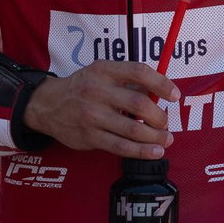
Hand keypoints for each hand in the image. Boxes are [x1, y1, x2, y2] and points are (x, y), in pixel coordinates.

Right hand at [22, 60, 175, 157]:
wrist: (48, 105)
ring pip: (133, 129)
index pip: (138, 72)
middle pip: (139, 104)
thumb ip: (127, 81)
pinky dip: (141, 151)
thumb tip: (159, 93)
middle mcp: (97, 91)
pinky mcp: (89, 136)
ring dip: (155, 137)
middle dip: (159, 116)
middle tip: (166, 123)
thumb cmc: (82, 87)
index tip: (175, 95)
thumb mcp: (101, 73)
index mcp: (104, 70)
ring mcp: (92, 115)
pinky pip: (121, 146)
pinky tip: (154, 152)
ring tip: (166, 139)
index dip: (161, 83)